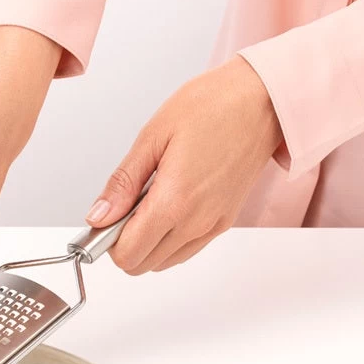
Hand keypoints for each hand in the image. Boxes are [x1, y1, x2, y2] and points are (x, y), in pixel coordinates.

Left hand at [86, 56, 282, 273]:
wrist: (263, 99)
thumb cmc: (214, 106)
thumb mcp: (153, 136)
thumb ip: (123, 183)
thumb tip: (99, 215)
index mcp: (175, 200)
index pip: (128, 254)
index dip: (107, 239)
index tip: (105, 217)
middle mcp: (197, 221)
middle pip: (143, 264)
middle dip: (124, 243)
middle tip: (123, 207)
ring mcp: (213, 224)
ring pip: (164, 261)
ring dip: (147, 242)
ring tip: (146, 202)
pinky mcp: (225, 221)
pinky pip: (187, 249)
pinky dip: (168, 239)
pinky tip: (166, 206)